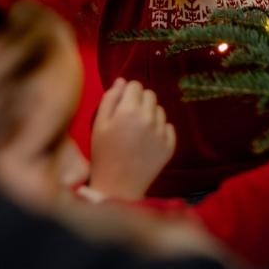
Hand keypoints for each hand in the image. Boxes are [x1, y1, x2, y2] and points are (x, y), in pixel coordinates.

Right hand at [90, 79, 175, 199]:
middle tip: (129, 118)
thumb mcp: (99, 124)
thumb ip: (110, 99)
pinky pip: (168, 127)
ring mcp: (162, 132)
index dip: (127, 93)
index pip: (135, 85)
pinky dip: (160, 130)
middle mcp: (149, 117)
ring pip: (160, 110)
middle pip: (150, 95)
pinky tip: (148, 142)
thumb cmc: (103, 153)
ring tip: (137, 132)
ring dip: (150, 115)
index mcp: (129, 110)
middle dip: (139, 102)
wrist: (117, 186)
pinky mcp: (170, 145)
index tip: (122, 105)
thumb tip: (122, 81)